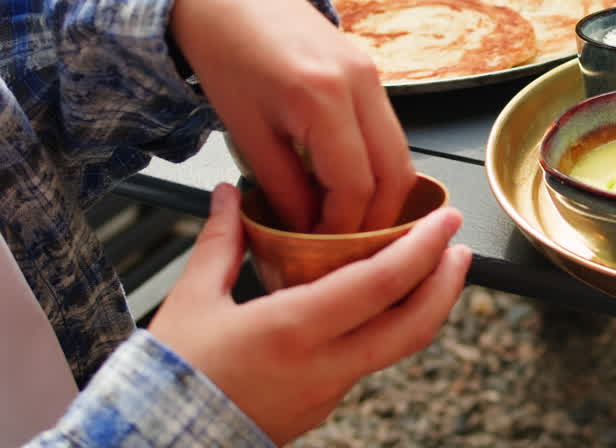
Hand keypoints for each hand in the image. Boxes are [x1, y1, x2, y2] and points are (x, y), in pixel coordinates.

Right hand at [148, 183, 470, 444]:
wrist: (153, 442)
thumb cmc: (170, 376)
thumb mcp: (191, 302)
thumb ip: (221, 243)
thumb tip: (229, 195)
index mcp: (293, 330)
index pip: (381, 283)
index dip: (423, 248)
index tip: (446, 220)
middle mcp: (322, 365)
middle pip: (412, 326)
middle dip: (447, 283)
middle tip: (460, 247)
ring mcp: (327, 392)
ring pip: (397, 348)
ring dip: (424, 307)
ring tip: (434, 271)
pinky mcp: (322, 407)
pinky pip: (368, 362)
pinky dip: (389, 329)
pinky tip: (383, 306)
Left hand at [170, 0, 413, 232]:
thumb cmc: (226, 58)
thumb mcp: (245, 131)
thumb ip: (283, 185)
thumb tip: (310, 230)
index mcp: (321, 97)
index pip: (355, 185)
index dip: (343, 228)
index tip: (322, 251)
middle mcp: (360, 83)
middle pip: (396, 174)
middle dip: (378, 221)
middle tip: (348, 249)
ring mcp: (374, 75)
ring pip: (402, 155)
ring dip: (384, 196)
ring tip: (350, 223)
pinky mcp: (374, 72)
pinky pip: (390, 133)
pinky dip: (379, 167)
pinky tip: (351, 186)